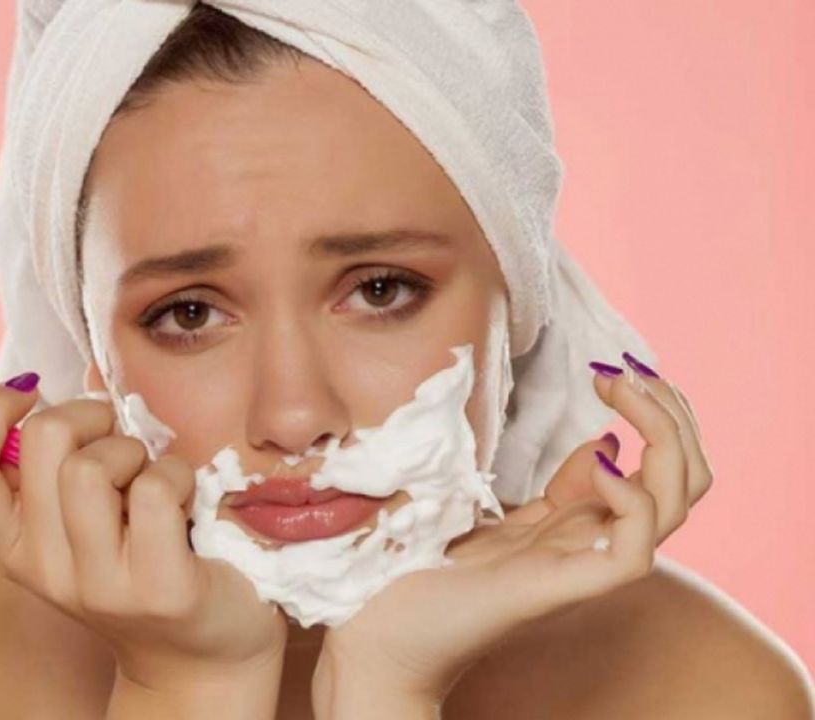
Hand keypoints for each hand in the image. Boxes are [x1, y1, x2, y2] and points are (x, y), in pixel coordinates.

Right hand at [0, 376, 287, 709]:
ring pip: (93, 466)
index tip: (29, 395)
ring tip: (150, 479)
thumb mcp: (80, 511)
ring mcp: (98, 585)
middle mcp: (43, 568)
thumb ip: (59, 454)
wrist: (202, 646)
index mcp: (11, 543)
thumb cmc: (141, 553)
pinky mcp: (159, 589)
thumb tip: (61, 379)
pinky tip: (184, 503)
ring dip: (134, 451)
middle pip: (41, 440)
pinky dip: (177, 477)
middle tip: (117, 441)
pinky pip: (154, 490)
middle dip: (88, 415)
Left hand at [313, 355, 713, 712]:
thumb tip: (603, 441)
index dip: (654, 410)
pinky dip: (632, 500)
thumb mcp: (493, 506)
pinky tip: (596, 462)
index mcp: (581, 521)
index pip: (663, 467)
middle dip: (671, 413)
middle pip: (686, 479)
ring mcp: (580, 565)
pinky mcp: (560, 588)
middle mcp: (593, 541)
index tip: (611, 370)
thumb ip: (552, 483)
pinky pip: (634, 552)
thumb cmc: (420, 565)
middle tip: (624, 372)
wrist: (376, 631)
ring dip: (665, 437)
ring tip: (618, 395)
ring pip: (676, 506)